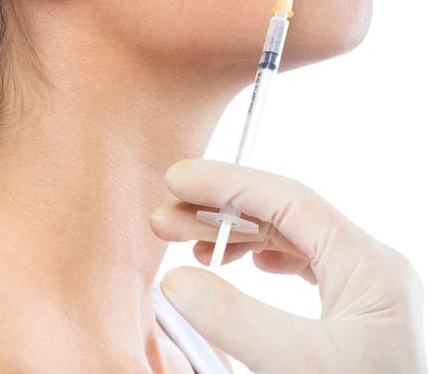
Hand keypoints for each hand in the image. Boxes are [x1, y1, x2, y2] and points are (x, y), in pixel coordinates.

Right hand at [149, 159, 428, 373]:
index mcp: (370, 263)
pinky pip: (297, 261)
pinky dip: (255, 256)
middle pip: (283, 215)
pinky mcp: (349, 308)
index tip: (178, 178)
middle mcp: (368, 263)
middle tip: (164, 221)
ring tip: (186, 245)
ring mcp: (360, 285)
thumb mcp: (300, 365)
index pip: (290, 199)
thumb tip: (175, 279)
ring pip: (286, 236)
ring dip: (232, 235)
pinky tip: (231, 262)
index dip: (228, 184)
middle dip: (220, 212)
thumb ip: (236, 319)